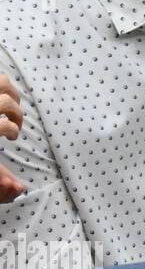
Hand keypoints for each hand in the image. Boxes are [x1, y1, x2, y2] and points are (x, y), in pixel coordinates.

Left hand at [0, 74, 24, 202]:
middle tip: (13, 122)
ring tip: (7, 106)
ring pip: (2, 81)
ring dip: (10, 94)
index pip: (5, 126)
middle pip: (7, 99)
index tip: (12, 139)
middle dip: (16, 111)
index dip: (13, 131)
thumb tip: (20, 188)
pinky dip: (0, 88)